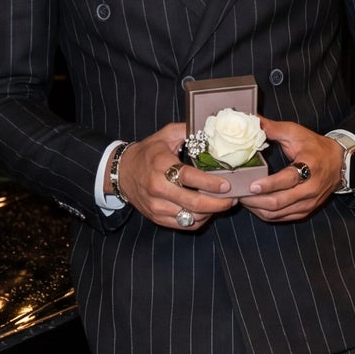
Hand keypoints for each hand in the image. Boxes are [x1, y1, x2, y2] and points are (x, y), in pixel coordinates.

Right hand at [113, 123, 235, 230]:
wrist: (123, 172)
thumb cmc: (149, 152)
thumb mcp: (166, 135)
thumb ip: (189, 130)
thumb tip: (213, 129)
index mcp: (161, 165)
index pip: (189, 177)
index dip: (210, 183)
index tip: (227, 185)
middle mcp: (157, 188)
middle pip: (193, 202)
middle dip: (217, 203)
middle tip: (232, 198)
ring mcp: (156, 205)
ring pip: (191, 216)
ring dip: (211, 212)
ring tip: (223, 204)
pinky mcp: (157, 217)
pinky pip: (184, 225)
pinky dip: (200, 219)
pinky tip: (207, 210)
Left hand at [239, 118, 341, 222]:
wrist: (339, 163)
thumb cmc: (315, 147)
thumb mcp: (296, 133)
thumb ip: (273, 128)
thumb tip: (252, 120)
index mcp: (310, 167)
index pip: (287, 180)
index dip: (268, 185)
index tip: (251, 185)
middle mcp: (310, 189)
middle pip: (279, 202)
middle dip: (255, 200)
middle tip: (239, 193)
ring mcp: (308, 203)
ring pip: (277, 213)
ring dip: (257, 208)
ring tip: (243, 199)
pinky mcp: (305, 211)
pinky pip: (281, 218)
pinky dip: (265, 214)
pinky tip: (254, 206)